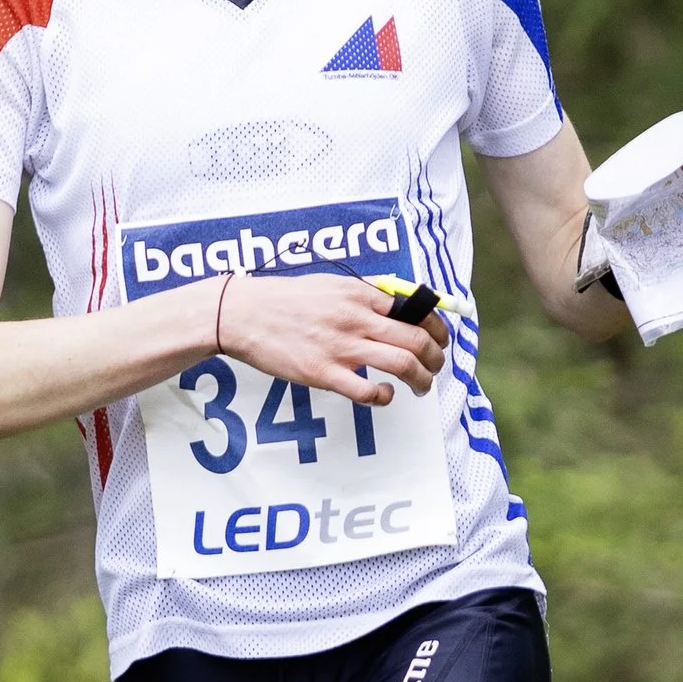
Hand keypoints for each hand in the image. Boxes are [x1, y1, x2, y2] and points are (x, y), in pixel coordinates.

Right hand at [217, 274, 450, 406]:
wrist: (242, 314)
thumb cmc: (284, 299)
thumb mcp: (329, 284)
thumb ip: (363, 294)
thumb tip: (396, 304)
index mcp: (359, 294)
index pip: (415, 310)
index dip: (437, 327)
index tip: (440, 339)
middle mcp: (356, 318)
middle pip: (417, 339)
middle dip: (436, 356)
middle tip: (436, 366)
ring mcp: (340, 347)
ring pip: (402, 364)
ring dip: (422, 379)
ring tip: (422, 386)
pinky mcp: (322, 374)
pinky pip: (367, 391)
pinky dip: (385, 397)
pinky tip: (384, 396)